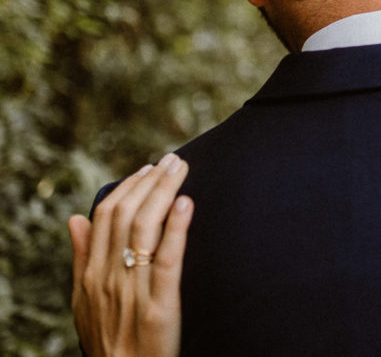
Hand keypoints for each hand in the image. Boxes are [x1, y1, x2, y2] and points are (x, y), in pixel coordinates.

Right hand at [68, 153, 192, 356]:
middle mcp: (110, 277)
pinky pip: (167, 261)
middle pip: (126, 216)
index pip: (106, 218)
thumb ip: (82, 257)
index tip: (146, 169)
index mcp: (92, 273)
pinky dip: (177, 229)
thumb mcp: (84, 300)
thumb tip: (75, 218)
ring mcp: (133, 290)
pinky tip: (186, 204)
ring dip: (164, 193)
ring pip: (146, 230)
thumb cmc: (108, 340)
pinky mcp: (159, 305)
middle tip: (172, 160)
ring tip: (180, 170)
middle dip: (150, 183)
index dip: (126, 189)